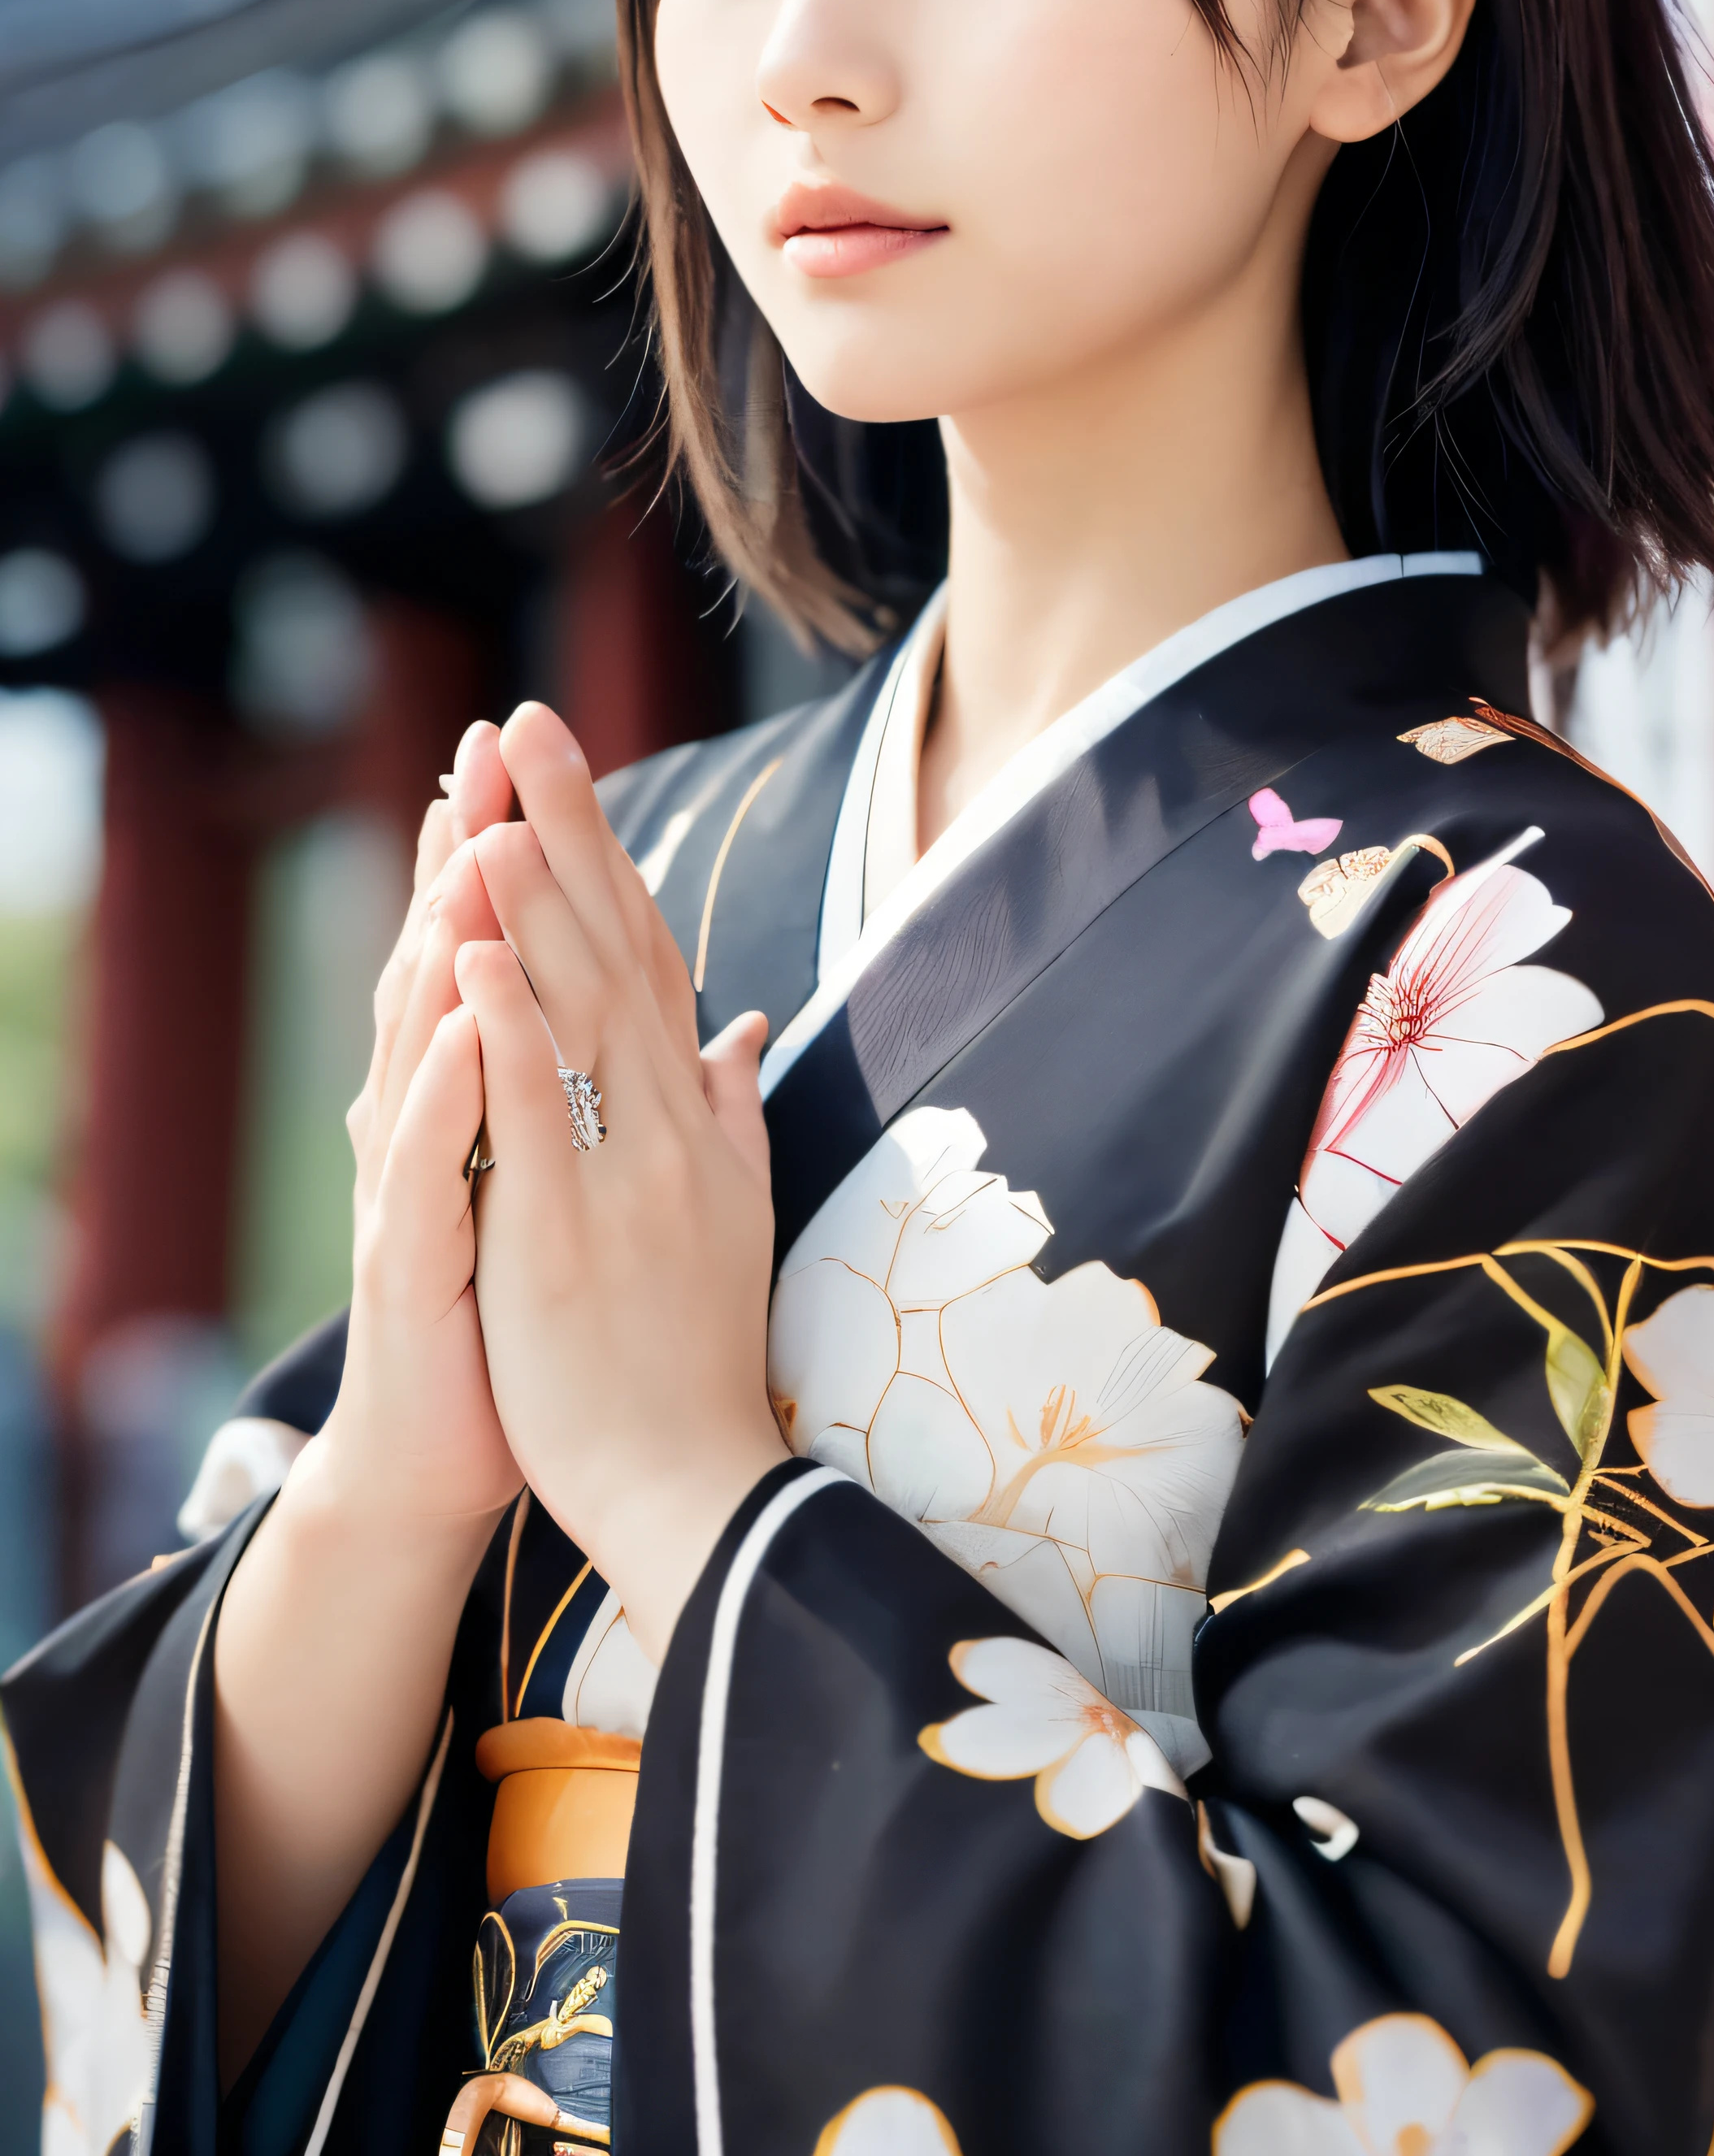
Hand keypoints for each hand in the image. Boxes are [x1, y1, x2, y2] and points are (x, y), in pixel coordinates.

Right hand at [321, 718, 521, 1533]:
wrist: (450, 1455)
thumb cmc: (516, 1313)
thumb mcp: (568, 1180)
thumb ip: (602, 1086)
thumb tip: (678, 1012)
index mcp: (483, 1095)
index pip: (498, 947)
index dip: (515, 845)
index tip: (537, 743)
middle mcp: (430, 1120)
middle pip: (451, 960)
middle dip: (473, 847)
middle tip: (494, 743)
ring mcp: (409, 1187)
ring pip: (425, 1041)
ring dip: (448, 940)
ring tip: (479, 839)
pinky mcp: (406, 1263)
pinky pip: (426, 1166)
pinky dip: (446, 1093)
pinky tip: (468, 1025)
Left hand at [459, 703, 787, 1660]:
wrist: (699, 1490)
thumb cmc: (701, 1363)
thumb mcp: (736, 1219)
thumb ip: (733, 1114)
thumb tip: (739, 1029)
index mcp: (693, 1119)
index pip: (650, 957)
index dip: (610, 857)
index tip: (569, 767)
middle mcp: (667, 1124)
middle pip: (617, 950)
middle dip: (570, 831)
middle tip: (528, 721)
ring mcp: (620, 1172)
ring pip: (577, 1010)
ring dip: (535, 900)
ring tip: (497, 799)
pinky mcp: (568, 1231)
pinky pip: (535, 1110)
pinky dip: (506, 1025)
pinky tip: (475, 951)